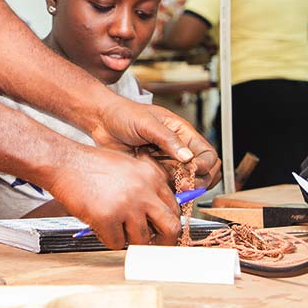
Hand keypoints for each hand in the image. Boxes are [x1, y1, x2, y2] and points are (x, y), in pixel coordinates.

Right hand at [47, 147, 179, 249]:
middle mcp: (144, 190)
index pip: (174, 207)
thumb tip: (157, 215)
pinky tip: (98, 224)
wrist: (64, 162)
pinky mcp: (107, 217)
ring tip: (113, 226)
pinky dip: (107, 239)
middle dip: (164, 242)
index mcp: (151, 175)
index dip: (167, 223)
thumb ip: (146, 187)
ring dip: (128, 239)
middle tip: (153, 246)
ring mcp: (126, 205)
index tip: (161, 231)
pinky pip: (116, 243)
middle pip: (170, 227)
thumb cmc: (91, 165)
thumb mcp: (127, 166)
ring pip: (141, 240)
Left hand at [90, 98, 220, 188]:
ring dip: (184, 189)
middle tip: (185, 186)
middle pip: (204, 172)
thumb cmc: (123, 114)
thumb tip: (188, 156)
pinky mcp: (155, 174)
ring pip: (187, 183)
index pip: (207, 153)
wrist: (101, 122)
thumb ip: (167, 139)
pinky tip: (160, 192)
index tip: (194, 170)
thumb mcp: (146, 123)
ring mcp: (167, 163)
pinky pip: (169, 188)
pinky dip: (169, 193)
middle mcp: (178, 150)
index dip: (205, 164)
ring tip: (173, 190)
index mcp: (182, 133)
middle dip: (199, 181)